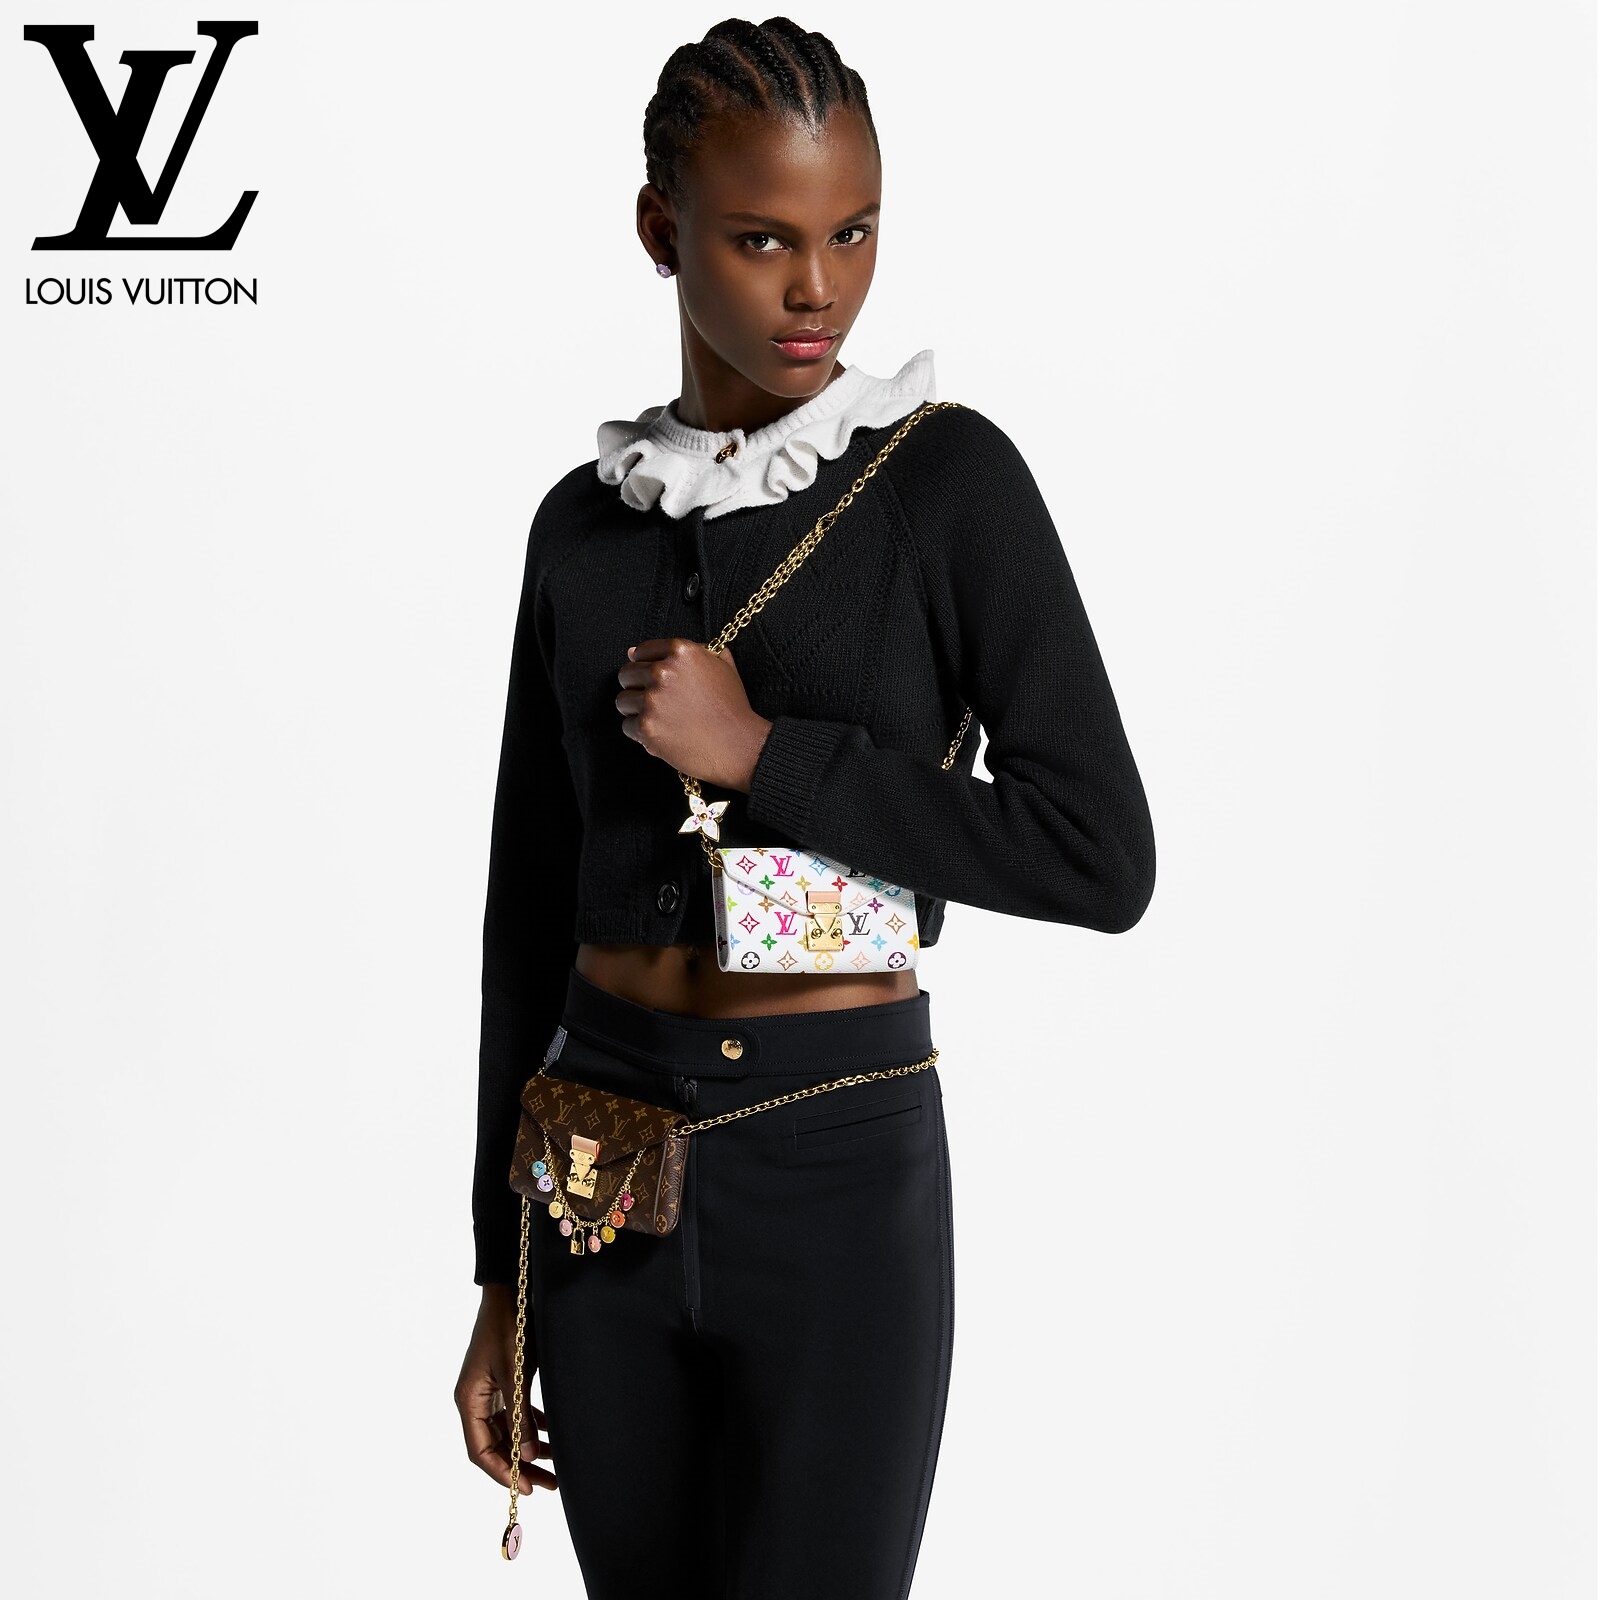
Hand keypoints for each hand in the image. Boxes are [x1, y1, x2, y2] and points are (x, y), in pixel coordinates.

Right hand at [455, 1284, 556, 1497]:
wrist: (512, 1288)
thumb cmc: (510, 1326)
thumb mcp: (516, 1372)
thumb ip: (520, 1416)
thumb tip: (526, 1460)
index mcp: (469, 1400)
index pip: (481, 1451)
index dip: (503, 1474)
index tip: (528, 1489)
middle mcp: (475, 1399)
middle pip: (495, 1445)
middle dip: (521, 1467)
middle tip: (550, 1484)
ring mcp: (489, 1389)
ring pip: (508, 1431)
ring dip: (528, 1448)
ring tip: (556, 1465)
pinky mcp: (504, 1378)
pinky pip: (515, 1412)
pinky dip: (531, 1425)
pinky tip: (550, 1434)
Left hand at [615, 637, 772, 791]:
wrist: (739, 746)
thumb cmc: (733, 708)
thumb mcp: (723, 667)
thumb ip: (696, 651)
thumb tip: (643, 650)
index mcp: (681, 651)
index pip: (642, 650)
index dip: (643, 664)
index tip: (648, 676)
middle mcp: (663, 671)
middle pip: (627, 674)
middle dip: (636, 687)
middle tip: (654, 701)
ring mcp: (652, 700)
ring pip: (622, 700)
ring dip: (635, 710)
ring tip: (657, 718)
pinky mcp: (646, 727)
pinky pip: (627, 726)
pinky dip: (640, 733)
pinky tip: (660, 734)